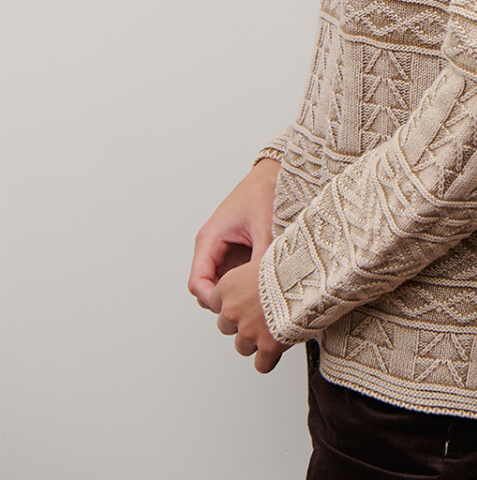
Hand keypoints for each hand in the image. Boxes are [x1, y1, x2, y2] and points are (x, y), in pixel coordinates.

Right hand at [188, 158, 279, 309]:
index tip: (234, 306)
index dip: (213, 300)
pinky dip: (248, 283)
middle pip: (208, 289)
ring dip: (238, 293)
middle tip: (251, 306)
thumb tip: (265, 288)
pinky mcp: (240, 252)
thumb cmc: (265, 190)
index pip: (197, 283)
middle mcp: (213, 246)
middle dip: (226, 300)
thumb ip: (262, 259)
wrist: (277, 173)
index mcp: (210, 238)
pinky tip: (266, 283)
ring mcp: (226, 251)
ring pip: (224, 285)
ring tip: (261, 296)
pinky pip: (238, 276)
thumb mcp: (265, 227)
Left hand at [207, 259, 290, 373]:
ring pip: (242, 346)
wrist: (307, 276)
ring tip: (271, 331)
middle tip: (260, 316)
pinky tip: (276, 351)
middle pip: (226, 326)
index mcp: (228, 287)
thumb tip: (256, 279)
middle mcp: (233, 310)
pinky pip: (261, 365)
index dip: (233, 304)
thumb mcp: (262, 258)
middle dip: (242, 324)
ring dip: (255, 341)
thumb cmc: (290, 264)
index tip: (243, 303)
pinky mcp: (267, 346)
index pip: (216, 303)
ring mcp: (248, 330)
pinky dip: (269, 360)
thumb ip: (250, 275)